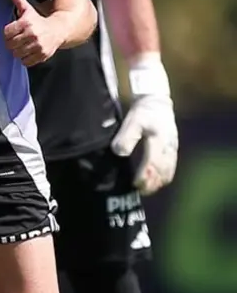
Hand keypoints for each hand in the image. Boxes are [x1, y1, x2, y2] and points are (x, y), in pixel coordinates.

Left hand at [2, 0, 62, 66]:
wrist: (59, 30)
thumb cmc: (39, 20)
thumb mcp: (28, 10)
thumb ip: (18, 0)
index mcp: (26, 23)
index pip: (6, 33)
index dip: (8, 33)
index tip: (13, 32)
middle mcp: (32, 34)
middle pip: (10, 44)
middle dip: (12, 43)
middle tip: (17, 40)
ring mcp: (38, 46)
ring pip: (16, 54)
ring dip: (18, 51)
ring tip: (23, 46)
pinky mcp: (42, 55)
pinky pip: (25, 62)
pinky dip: (25, 59)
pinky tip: (29, 52)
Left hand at [111, 55, 178, 194]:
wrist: (157, 102)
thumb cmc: (143, 112)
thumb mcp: (132, 121)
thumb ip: (126, 137)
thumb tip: (119, 153)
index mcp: (158, 141)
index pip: (152, 165)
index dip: (144, 177)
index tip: (135, 185)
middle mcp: (168, 147)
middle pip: (163, 172)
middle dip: (152, 184)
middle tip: (139, 191)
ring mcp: (173, 148)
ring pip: (169, 171)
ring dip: (158, 182)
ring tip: (145, 189)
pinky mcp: (173, 148)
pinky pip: (171, 167)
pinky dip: (163, 176)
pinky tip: (154, 181)